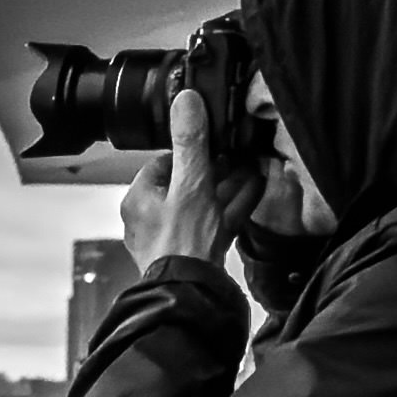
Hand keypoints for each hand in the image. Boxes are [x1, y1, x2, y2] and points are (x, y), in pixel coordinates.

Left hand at [121, 84, 240, 268]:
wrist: (194, 294)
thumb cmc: (183, 244)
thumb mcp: (191, 183)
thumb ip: (192, 143)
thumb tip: (186, 101)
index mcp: (140, 200)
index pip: (163, 163)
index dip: (189, 151)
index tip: (211, 142)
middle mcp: (152, 219)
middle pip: (188, 184)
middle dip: (216, 169)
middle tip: (237, 155)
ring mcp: (174, 238)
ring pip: (205, 203)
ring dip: (230, 186)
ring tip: (253, 169)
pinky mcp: (195, 253)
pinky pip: (216, 222)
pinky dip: (235, 207)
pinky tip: (255, 192)